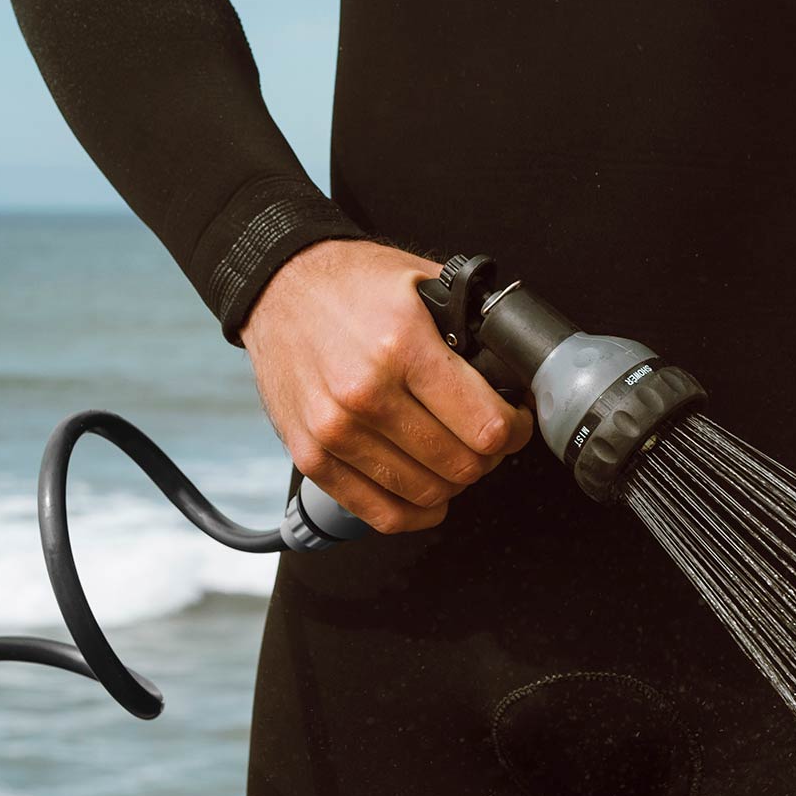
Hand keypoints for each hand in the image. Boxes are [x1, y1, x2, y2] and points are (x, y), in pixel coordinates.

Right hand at [242, 240, 533, 533]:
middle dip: (489, 456)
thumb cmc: (350, 283)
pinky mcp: (311, 457)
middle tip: (486, 437)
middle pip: (462, 466)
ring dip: (453, 482)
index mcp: (401, 348)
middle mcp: (365, 395)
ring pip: (427, 493)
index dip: (515, 430)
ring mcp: (334, 431)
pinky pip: (381, 514)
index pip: (486, 427)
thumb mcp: (421, 281)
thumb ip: (473, 324)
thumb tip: (518, 368)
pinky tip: (428, 493)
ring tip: (454, 454)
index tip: (515, 421)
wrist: (277, 286)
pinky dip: (415, 512)